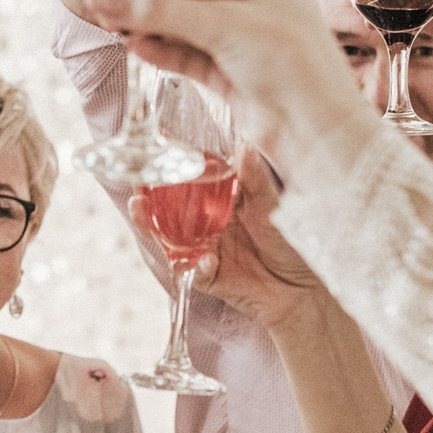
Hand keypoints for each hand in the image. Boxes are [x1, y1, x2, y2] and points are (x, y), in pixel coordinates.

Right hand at [87, 0, 372, 173]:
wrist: (312, 128)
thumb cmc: (289, 61)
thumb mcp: (219, 23)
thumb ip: (157, 10)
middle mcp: (263, 4)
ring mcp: (248, 43)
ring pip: (193, 25)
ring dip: (157, 23)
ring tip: (114, 19)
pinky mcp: (234, 76)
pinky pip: (191, 56)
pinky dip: (164, 50)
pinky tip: (134, 45)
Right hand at [154, 153, 320, 329]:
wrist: (298, 289)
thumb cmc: (288, 241)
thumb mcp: (272, 206)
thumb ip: (256, 179)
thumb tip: (245, 147)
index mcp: (219, 199)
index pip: (189, 177)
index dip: (171, 162)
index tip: (155, 144)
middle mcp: (203, 222)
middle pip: (166, 205)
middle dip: (146, 191)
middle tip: (135, 178)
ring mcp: (200, 248)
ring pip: (165, 235)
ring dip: (148, 223)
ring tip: (139, 208)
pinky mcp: (203, 275)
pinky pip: (188, 270)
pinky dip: (194, 266)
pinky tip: (207, 262)